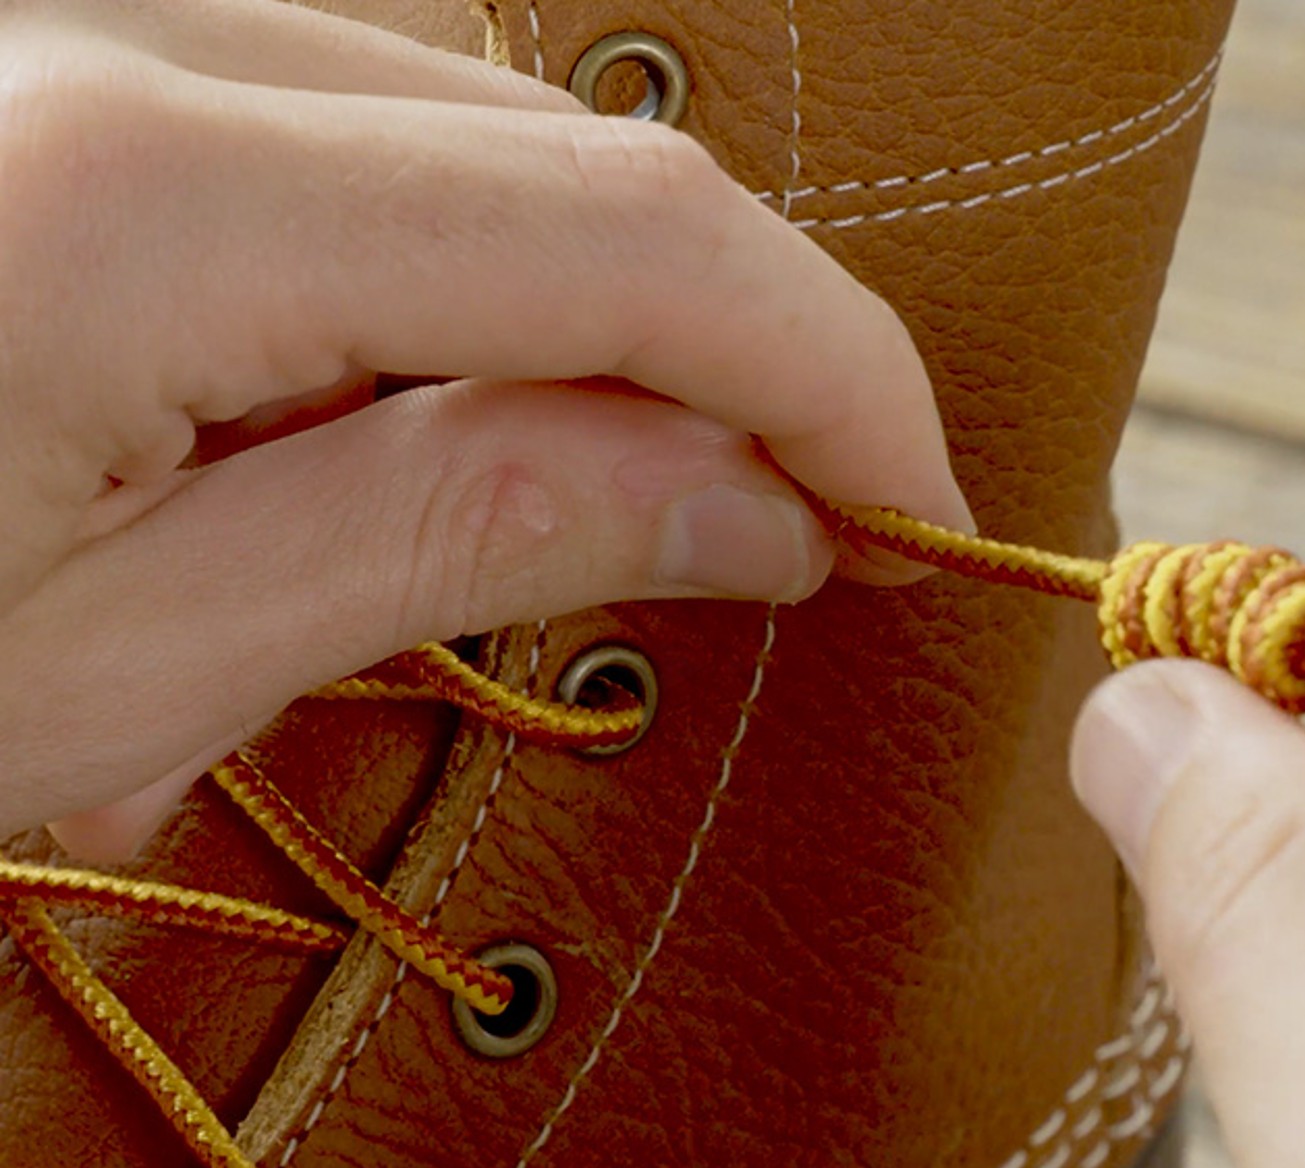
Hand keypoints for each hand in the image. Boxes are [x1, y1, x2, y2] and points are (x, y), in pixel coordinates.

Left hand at [0, 0, 968, 857]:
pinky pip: (334, 140)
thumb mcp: (134, 665)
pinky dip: (429, 288)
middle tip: (779, 531)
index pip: (623, 233)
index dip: (824, 365)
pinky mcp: (60, 80)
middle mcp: (110, 34)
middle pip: (560, 159)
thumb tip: (747, 498)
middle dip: (717, 354)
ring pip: (461, 139)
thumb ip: (455, 537)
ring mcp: (79, 33)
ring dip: (565, 330)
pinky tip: (364, 435)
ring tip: (520, 521)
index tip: (915, 501)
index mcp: (136, 198)